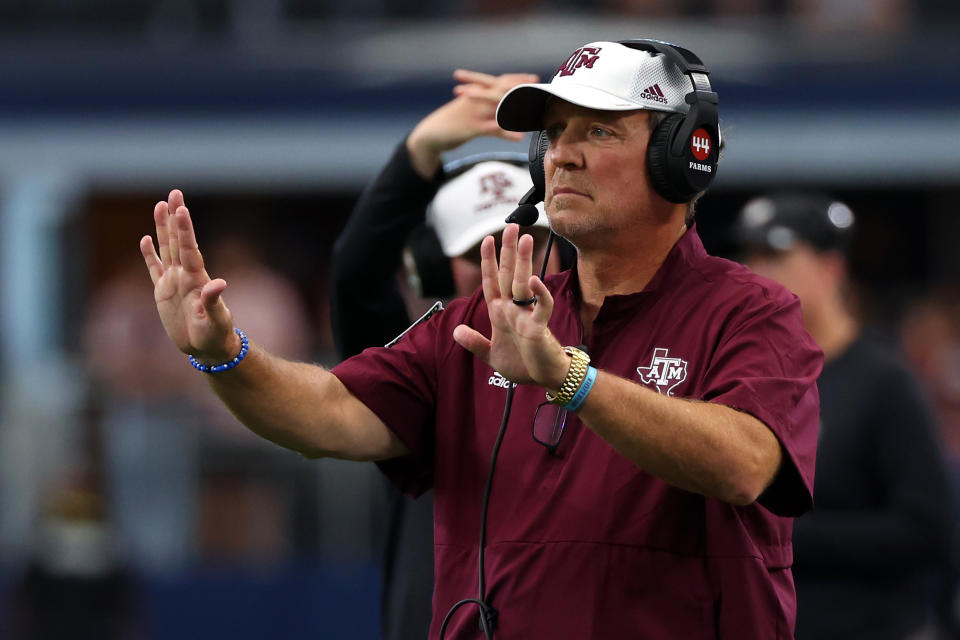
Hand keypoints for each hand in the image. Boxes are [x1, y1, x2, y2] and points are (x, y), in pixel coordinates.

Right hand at [139, 190, 237, 362]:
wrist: (207, 349)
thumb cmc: (215, 335)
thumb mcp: (216, 321)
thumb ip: (213, 302)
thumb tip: (218, 284)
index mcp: (197, 279)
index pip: (189, 249)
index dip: (185, 229)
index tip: (182, 208)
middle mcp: (185, 276)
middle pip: (178, 241)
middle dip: (176, 218)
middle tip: (175, 193)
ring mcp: (173, 282)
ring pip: (166, 249)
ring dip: (163, 229)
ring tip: (160, 206)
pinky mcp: (163, 293)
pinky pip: (154, 269)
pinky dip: (149, 255)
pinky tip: (146, 239)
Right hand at [406, 69, 538, 178]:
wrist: (430, 134)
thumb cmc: (453, 123)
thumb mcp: (470, 113)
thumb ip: (485, 110)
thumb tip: (502, 112)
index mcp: (476, 93)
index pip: (499, 81)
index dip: (517, 78)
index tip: (533, 77)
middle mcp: (476, 99)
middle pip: (502, 90)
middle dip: (522, 88)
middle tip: (538, 88)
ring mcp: (474, 113)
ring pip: (500, 108)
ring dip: (519, 110)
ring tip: (535, 112)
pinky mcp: (470, 128)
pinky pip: (491, 129)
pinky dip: (506, 132)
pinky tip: (518, 137)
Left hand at [452, 224, 567, 388]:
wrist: (543, 378)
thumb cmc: (522, 364)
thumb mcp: (490, 355)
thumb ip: (474, 343)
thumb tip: (456, 331)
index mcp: (500, 313)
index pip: (491, 281)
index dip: (489, 261)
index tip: (487, 239)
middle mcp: (512, 309)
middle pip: (509, 275)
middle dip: (508, 251)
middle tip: (512, 225)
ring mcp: (526, 316)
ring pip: (523, 284)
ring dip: (524, 262)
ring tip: (526, 239)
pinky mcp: (539, 327)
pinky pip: (542, 307)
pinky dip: (539, 295)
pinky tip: (534, 281)